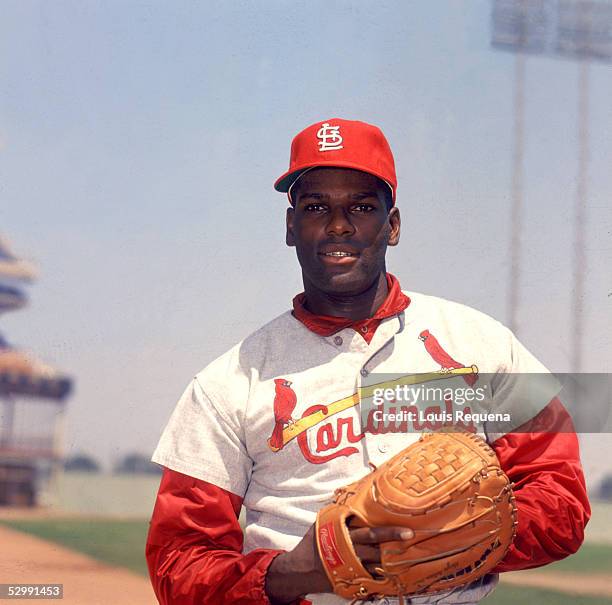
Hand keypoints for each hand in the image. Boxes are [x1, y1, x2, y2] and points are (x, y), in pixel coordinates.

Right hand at [265, 523, 412, 603]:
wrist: (301, 569)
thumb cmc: (314, 541)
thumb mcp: (323, 521)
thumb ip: (340, 513)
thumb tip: (355, 494)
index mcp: (344, 534)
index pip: (370, 531)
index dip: (388, 530)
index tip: (406, 528)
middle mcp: (350, 551)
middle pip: (376, 547)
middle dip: (394, 542)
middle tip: (410, 537)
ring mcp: (352, 567)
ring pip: (377, 563)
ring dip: (391, 559)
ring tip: (407, 554)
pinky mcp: (352, 580)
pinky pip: (371, 578)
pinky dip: (382, 574)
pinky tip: (393, 571)